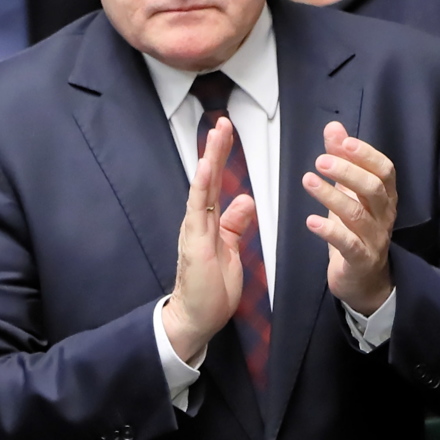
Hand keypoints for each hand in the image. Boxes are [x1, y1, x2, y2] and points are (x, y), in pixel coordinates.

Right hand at [164, 114, 252, 363]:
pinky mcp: (195, 241)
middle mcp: (198, 221)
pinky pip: (198, 209)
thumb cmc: (212, 289)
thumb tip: (244, 199)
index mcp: (208, 222)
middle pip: (207, 178)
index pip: (215, 184)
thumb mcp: (231, 250)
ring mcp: (194, 229)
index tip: (226, 134)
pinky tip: (207, 167)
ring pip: (201, 187)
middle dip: (214, 149)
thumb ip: (236, 225)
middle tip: (222, 122)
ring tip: (216, 133)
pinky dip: (202, 186)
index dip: (221, 158)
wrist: (195, 318)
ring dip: (209, 159)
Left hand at [305, 121, 396, 314]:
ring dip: (331, 196)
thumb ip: (342, 160)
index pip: (384, 171)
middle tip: (320, 161)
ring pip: (357, 215)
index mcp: (384, 197)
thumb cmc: (355, 230)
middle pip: (373, 189)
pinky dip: (329, 231)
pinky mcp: (360, 260)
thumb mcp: (348, 193)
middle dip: (347, 172)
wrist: (364, 280)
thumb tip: (334, 127)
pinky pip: (348, 244)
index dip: (366, 154)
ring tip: (308, 181)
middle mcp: (383, 216)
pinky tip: (311, 221)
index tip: (342, 142)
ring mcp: (374, 239)